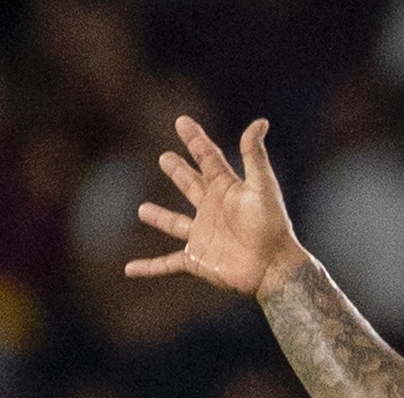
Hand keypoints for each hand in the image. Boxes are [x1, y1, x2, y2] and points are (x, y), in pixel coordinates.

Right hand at [129, 117, 308, 297]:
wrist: (273, 267)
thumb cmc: (271, 226)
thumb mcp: (262, 186)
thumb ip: (254, 154)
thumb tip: (260, 121)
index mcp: (226, 189)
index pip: (207, 158)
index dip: (195, 140)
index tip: (182, 122)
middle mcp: (212, 210)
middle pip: (190, 185)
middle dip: (178, 172)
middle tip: (165, 158)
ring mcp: (202, 235)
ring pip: (175, 223)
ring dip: (160, 217)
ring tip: (142, 209)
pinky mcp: (197, 259)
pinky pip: (166, 263)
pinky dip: (149, 268)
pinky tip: (130, 269)